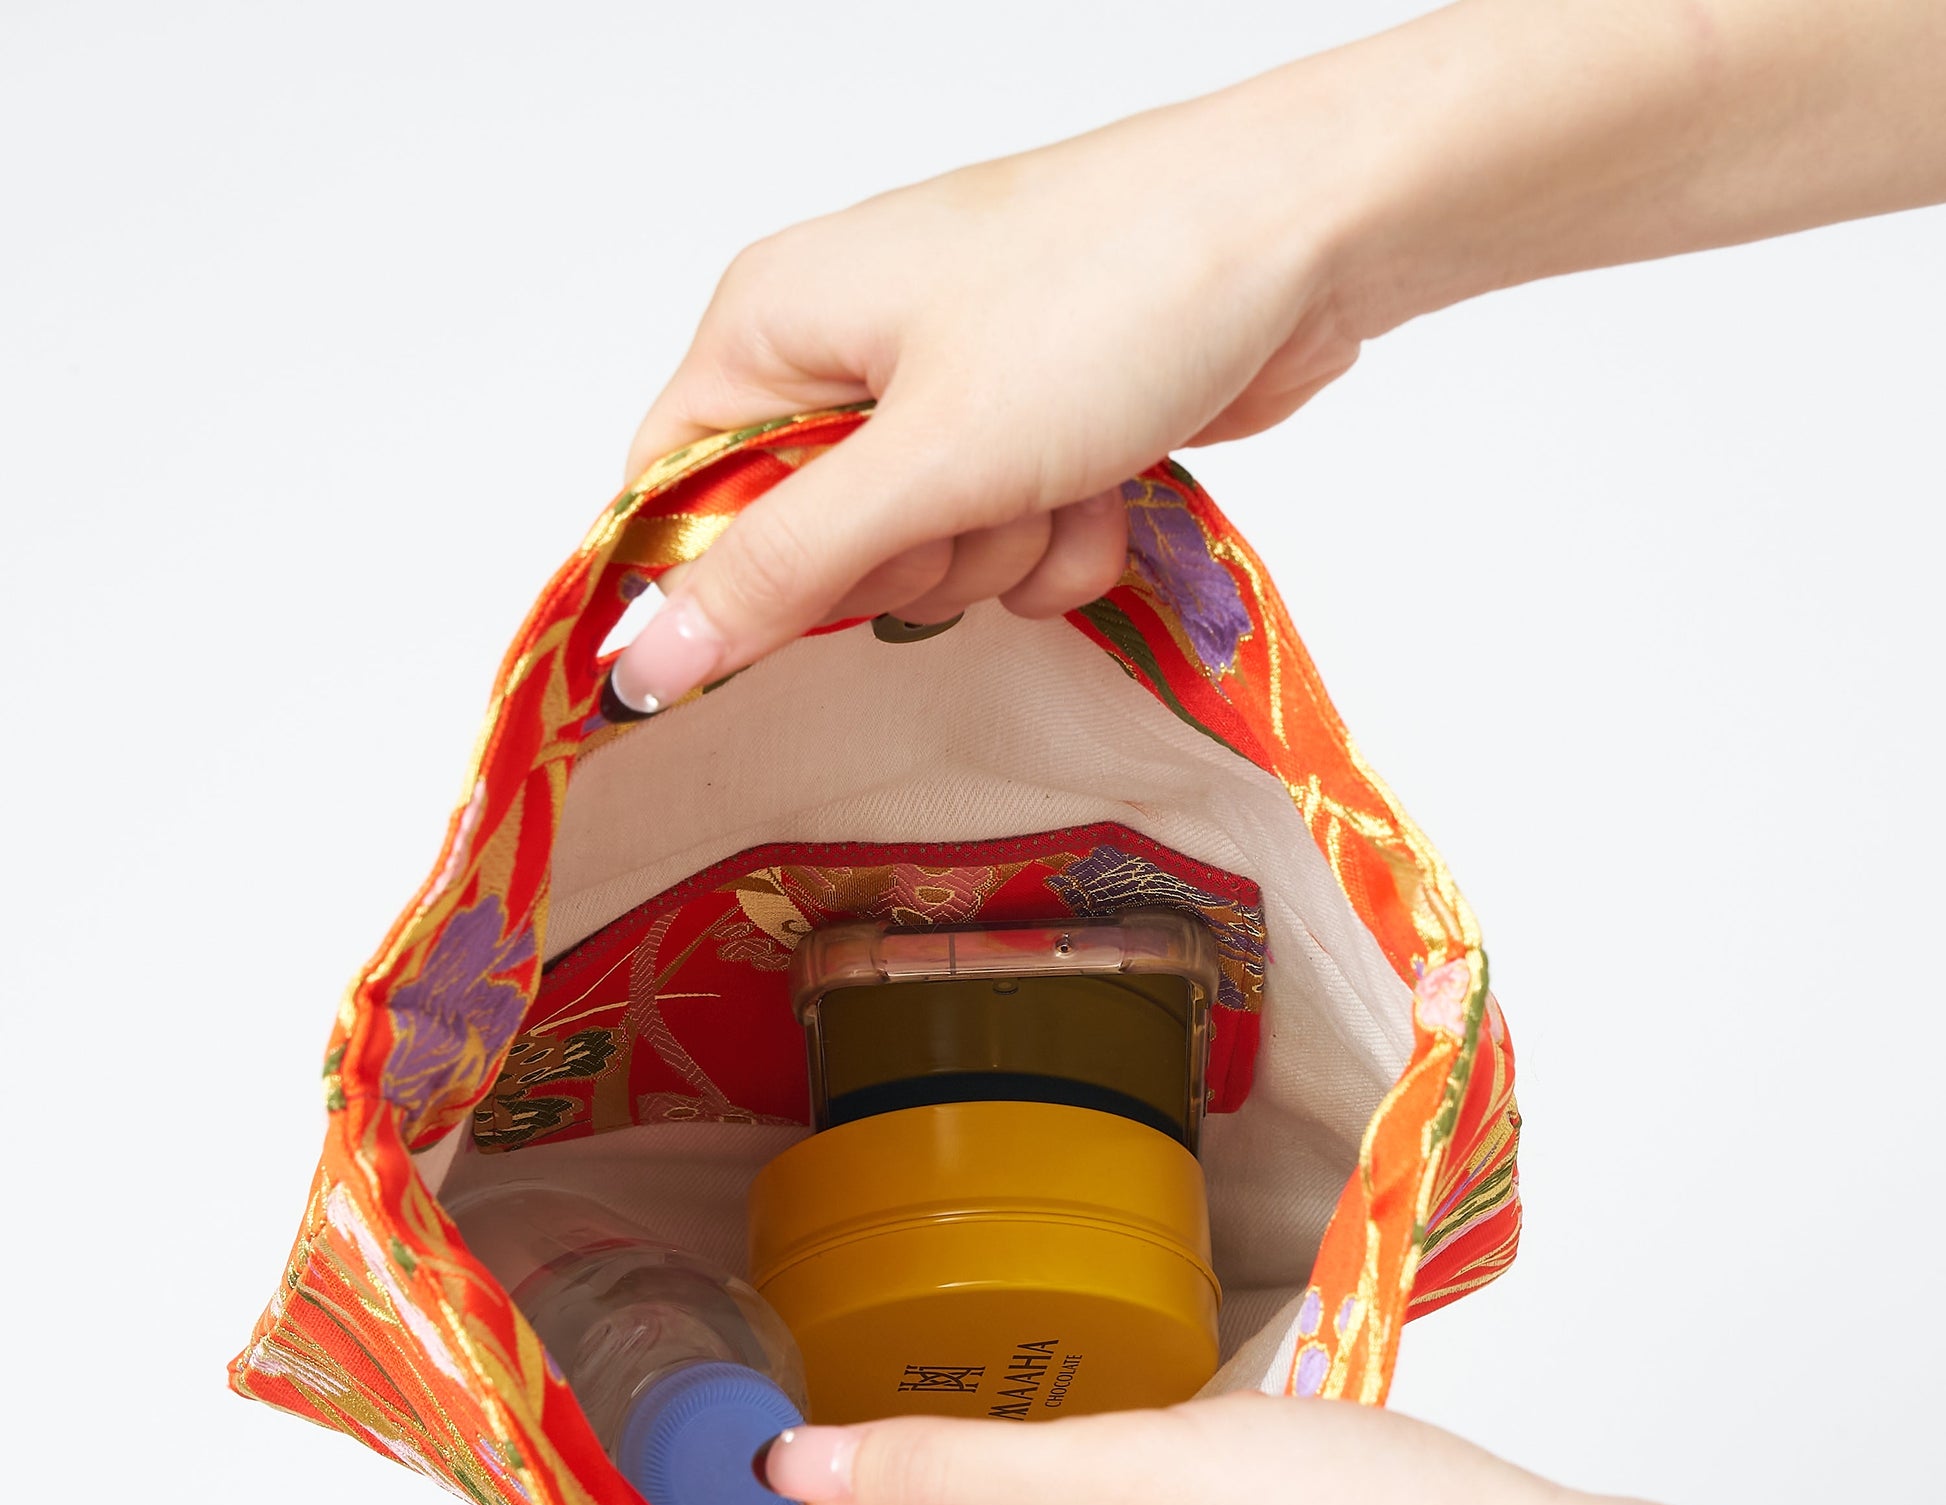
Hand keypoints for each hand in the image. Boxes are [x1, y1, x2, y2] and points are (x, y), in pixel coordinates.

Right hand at [614, 0, 1945, 715]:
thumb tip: (647, 659)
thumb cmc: (1109, 300)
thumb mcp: (925, 456)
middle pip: (812, 549)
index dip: (729, 579)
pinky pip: (1006, 543)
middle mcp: (847, 355)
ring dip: (1002, 557)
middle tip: (975, 504)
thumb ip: (781, 570)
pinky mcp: (1031, 428)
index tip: (806, 619)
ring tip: (1064, 476)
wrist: (1303, 236)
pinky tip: (1111, 485)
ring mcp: (948, 394)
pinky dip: (1061, 540)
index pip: (679, 492)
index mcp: (774, 323)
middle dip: (911, 564)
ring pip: (924, 562)